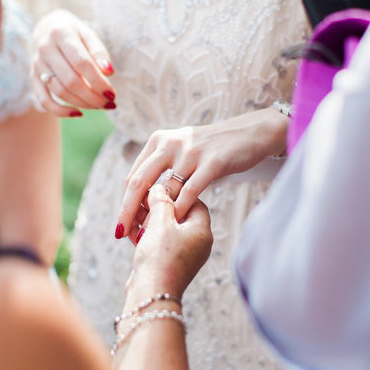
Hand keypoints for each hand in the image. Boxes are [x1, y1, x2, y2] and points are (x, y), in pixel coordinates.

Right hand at [31, 9, 115, 117]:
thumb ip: (98, 51)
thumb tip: (108, 72)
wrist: (44, 27)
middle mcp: (46, 49)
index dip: (98, 81)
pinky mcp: (33, 77)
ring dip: (82, 103)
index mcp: (61, 34)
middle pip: (71, 81)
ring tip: (99, 106)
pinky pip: (44, 100)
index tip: (111, 94)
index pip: (81, 63)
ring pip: (60, 92)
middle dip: (92, 96)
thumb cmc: (71, 31)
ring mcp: (37, 65)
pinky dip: (60, 111)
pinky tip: (78, 113)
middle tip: (109, 104)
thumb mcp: (87, 33)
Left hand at [116, 109, 287, 239]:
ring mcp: (191, 153)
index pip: (133, 175)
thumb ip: (160, 166)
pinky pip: (189, 193)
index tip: (122, 222)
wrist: (249, 133)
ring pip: (165, 191)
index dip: (126, 201)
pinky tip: (175, 225)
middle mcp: (170, 144)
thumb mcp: (180, 147)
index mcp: (158, 140)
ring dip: (156, 216)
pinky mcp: (212, 163)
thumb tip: (140, 195)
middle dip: (128, 211)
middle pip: (139, 183)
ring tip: (151, 235)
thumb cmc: (211, 147)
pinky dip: (180, 211)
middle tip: (121, 233)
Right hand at [127, 184, 211, 301]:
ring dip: (147, 221)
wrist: (152, 293)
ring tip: (132, 217)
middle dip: (157, 208)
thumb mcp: (161, 222)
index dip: (176, 193)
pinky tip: (131, 232)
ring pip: (165, 230)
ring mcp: (182, 255)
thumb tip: (160, 188)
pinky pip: (158, 243)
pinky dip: (145, 236)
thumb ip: (161, 200)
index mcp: (202, 231)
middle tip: (142, 202)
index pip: (194, 203)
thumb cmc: (161, 258)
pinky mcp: (167, 263)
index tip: (159, 189)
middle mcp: (196, 244)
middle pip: (178, 216)